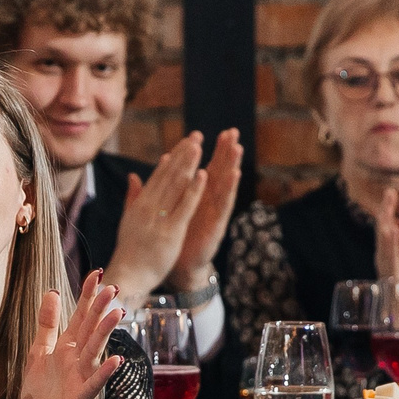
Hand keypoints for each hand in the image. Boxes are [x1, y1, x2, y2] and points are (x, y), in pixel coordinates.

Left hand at [21, 272, 126, 398]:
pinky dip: (104, 372)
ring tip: (118, 314)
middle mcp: (77, 360)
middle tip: (113, 287)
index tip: (97, 274)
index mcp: (67, 347)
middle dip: (101, 309)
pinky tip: (115, 360)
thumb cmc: (42, 394)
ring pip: (95, 351)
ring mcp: (81, 378)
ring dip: (105, 333)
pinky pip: (93, 383)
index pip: (80, 316)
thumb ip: (47, 325)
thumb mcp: (38, 353)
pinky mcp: (79, 398)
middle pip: (90, 330)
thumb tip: (53, 292)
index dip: (88, 297)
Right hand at [104, 134, 213, 298]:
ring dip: (188, 164)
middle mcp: (148, 207)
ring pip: (176, 186)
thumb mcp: (129, 220)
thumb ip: (132, 197)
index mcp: (140, 204)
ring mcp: (159, 218)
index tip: (184, 142)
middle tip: (195, 135)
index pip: (158, 175)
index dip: (173, 157)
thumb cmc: (130, 252)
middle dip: (183, 154)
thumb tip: (133, 176)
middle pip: (168, 175)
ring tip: (199, 145)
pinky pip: (184, 206)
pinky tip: (204, 174)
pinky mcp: (170, 231)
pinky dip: (194, 189)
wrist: (128, 276)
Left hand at [173, 128, 243, 288]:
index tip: (208, 132)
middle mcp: (207, 202)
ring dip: (232, 166)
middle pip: (218, 172)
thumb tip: (161, 166)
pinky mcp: (217, 225)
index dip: (204, 152)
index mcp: (195, 196)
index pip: (203, 168)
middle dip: (225, 152)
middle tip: (232, 132)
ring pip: (225, 185)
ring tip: (237, 148)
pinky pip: (225, 205)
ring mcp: (214, 213)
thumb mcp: (167, 208)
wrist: (178, 267)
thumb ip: (165, 187)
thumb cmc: (174, 237)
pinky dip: (230, 189)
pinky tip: (235, 174)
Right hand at [366, 186, 398, 281]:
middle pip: (382, 230)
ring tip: (388, 208)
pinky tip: (393, 231)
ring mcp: (386, 267)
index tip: (392, 191)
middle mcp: (383, 257)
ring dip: (385, 224)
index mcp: (387, 252)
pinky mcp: (392, 276)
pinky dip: (391, 243)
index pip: (386, 225)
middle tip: (390, 192)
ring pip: (383, 242)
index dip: (387, 208)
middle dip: (385, 211)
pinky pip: (390, 257)